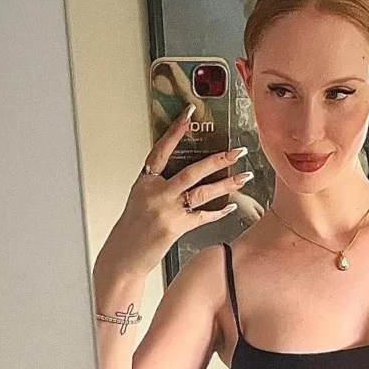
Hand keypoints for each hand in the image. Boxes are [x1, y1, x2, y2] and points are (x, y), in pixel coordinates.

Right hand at [98, 106, 250, 277]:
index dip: (176, 130)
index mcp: (145, 181)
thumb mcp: (141, 199)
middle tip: (237, 151)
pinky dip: (218, 212)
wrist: (123, 255)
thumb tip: (183, 175)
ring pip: (202, 191)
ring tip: (245, 176)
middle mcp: (156, 192)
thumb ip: (159, 185)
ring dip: (227, 183)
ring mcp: (166, 210)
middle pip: (192, 170)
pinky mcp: (176, 227)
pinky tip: (231, 206)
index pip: (162, 149)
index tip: (189, 112)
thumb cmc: (132, 229)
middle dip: (218, 159)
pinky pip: (203, 216)